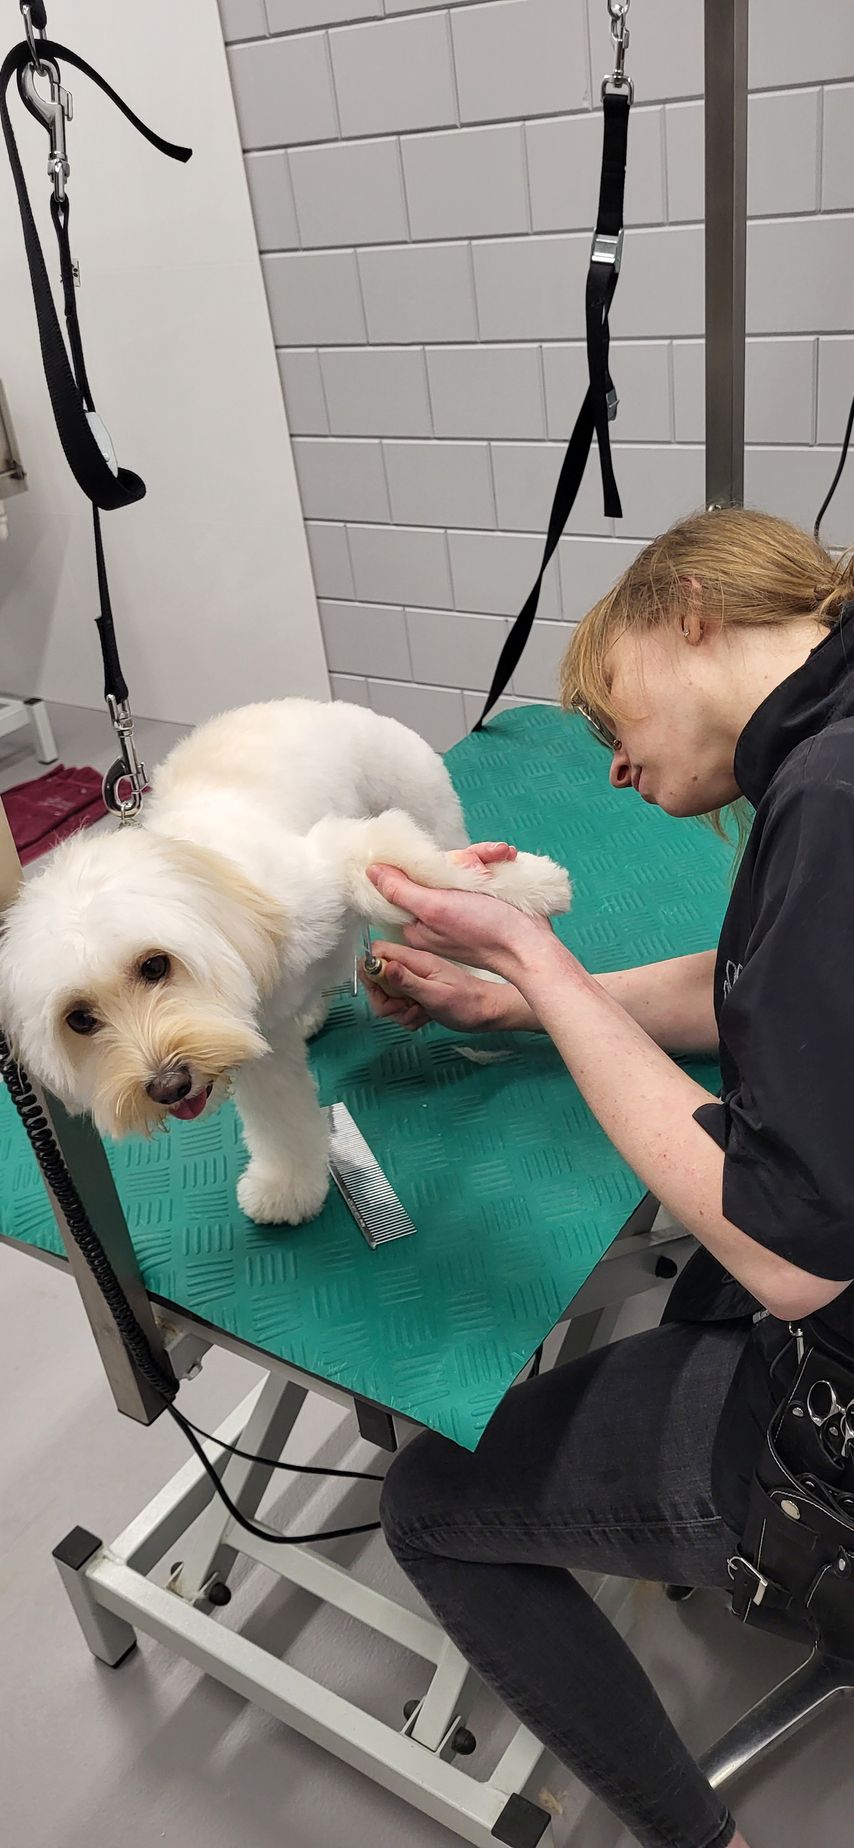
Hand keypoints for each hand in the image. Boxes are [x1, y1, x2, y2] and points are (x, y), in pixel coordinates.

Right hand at [361, 945, 508, 1032]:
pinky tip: (424, 1016)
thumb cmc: (466, 1003)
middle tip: (403, 1007)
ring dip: (398, 1012)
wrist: (487, 1013)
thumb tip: (383, 965)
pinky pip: (399, 1007)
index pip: (378, 953)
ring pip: (387, 997)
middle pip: (377, 979)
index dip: (372, 972)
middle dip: (384, 1000)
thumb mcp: (435, 995)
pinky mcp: (417, 995)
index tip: (382, 992)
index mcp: (415, 960)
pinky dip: (407, 1016)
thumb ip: (408, 981)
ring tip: (419, 1012)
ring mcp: (414, 982)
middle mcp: (412, 968)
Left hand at [365, 858, 552, 979]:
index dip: (425, 864)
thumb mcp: (435, 908)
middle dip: (464, 861)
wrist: (531, 947)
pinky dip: (495, 864)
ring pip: (464, 868)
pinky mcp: (485, 903)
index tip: (448, 860)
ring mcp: (463, 908)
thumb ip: (401, 891)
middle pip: (438, 870)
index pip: (409, 880)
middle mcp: (438, 914)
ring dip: (483, 858)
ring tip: (501, 857)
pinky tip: (506, 858)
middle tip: (482, 865)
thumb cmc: (484, 931)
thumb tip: (371, 872)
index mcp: (419, 921)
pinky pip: (483, 872)